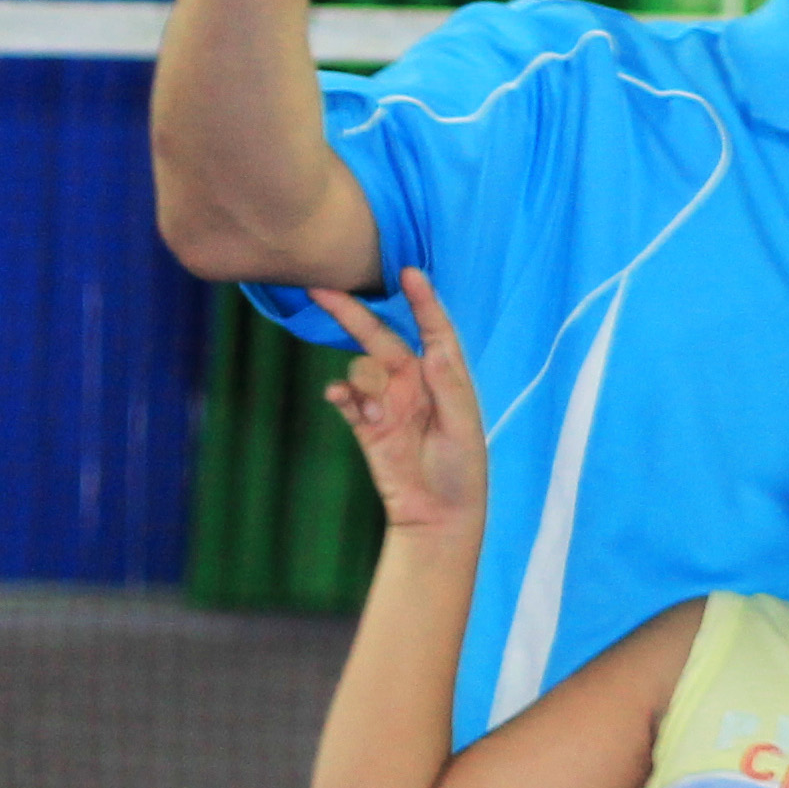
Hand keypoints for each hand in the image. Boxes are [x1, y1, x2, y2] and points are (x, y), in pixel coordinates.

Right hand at [318, 272, 485, 533]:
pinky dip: (341, 393)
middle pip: (382, 339)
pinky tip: (338, 396)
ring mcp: (388, 402)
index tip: (410, 272)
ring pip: (362, 369)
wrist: (438, 515)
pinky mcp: (367, 424)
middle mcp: (414, 384)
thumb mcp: (464, 428)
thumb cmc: (462, 471)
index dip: (423, 302)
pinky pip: (346, 398)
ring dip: (363, 383)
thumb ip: (448, 388)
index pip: (434, 331)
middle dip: (355, 315)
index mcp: (444, 379)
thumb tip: (433, 349)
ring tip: (380, 414)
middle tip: (324, 290)